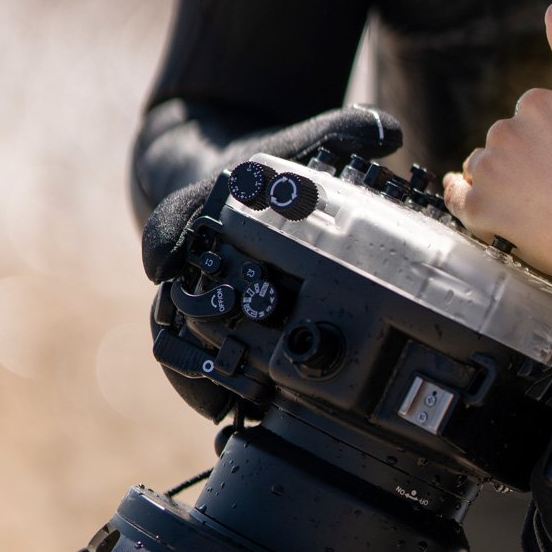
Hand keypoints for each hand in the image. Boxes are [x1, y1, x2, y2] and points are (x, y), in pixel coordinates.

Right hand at [142, 105, 402, 419]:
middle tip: (212, 359)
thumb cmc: (269, 169)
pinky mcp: (209, 328)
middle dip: (186, 330)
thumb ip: (342, 133)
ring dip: (193, 373)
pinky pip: (195, 363)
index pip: (173, 219)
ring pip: (177, 340)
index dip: (166, 237)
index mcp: (207, 207)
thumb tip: (390, 131)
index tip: (162, 259)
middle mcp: (192, 256)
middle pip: (169, 296)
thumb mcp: (304, 143)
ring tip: (221, 405)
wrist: (227, 184)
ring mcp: (196, 294)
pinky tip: (228, 419)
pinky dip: (207, 391)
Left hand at [442, 4, 551, 308]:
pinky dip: (467, 198)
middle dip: (533, 160)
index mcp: (537, 102)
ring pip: (486, 167)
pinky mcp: (478, 209)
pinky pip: (458, 197)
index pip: (539, 116)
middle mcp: (505, 130)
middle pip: (511, 141)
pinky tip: (488, 206)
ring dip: (504, 180)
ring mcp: (489, 171)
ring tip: (544, 207)